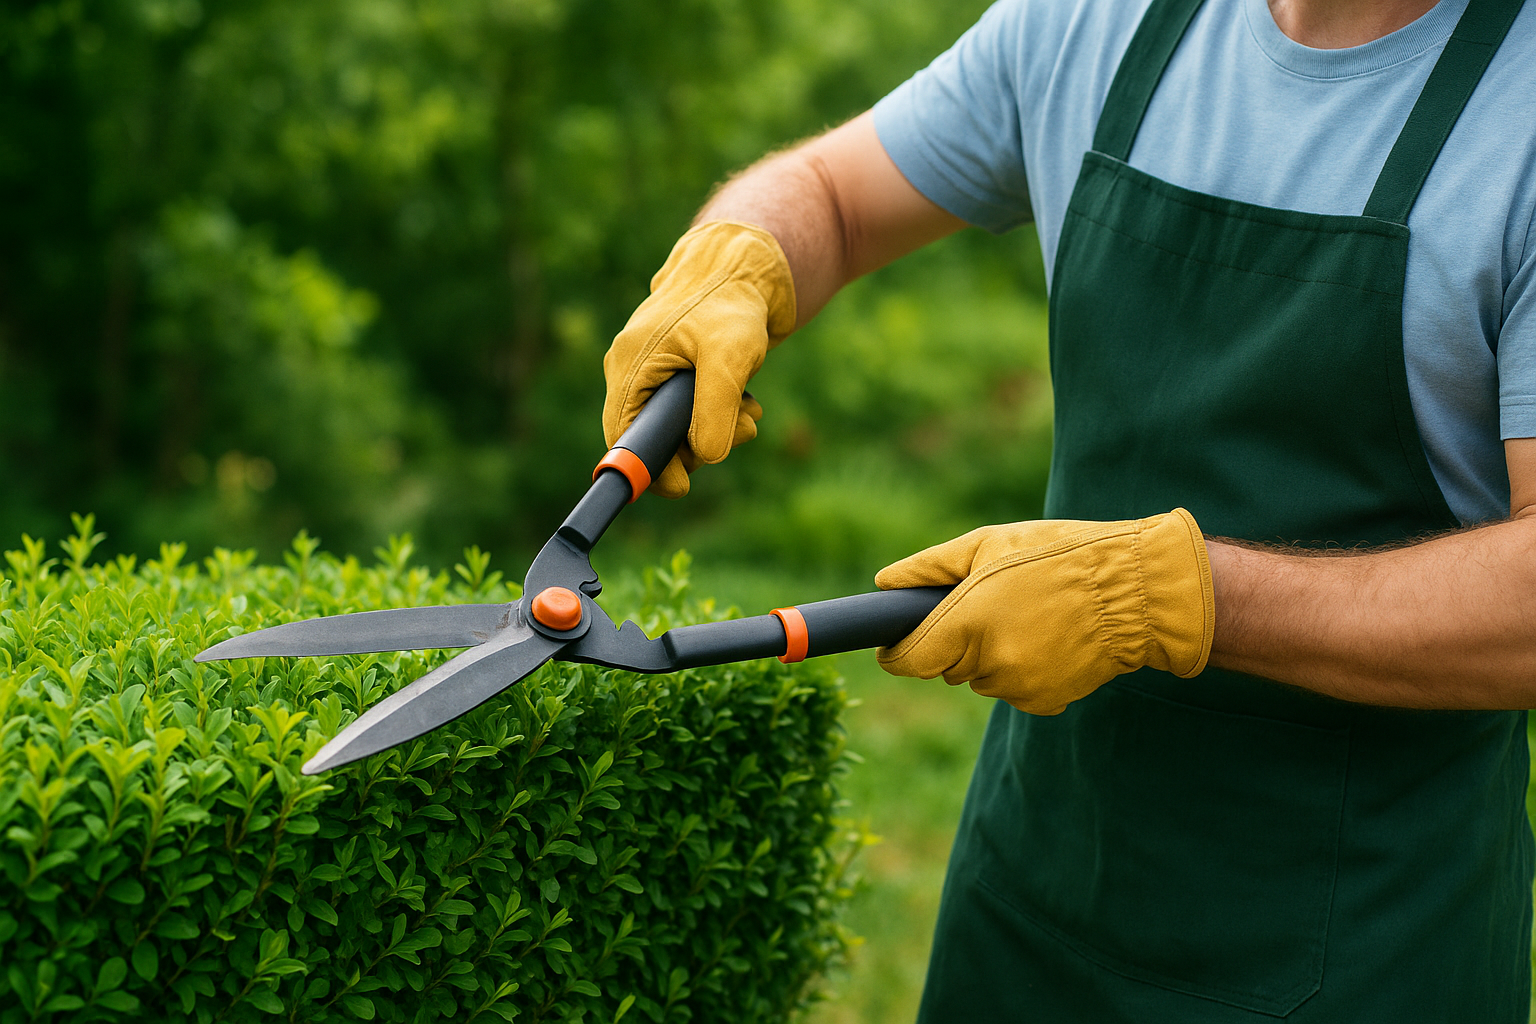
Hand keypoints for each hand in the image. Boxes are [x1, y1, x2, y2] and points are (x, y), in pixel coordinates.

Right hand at [602, 221, 795, 497]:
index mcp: (631, 364)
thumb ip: (713, 410)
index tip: (681, 487)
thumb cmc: (731, 302)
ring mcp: (656, 372)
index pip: (623, 435)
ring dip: (717, 429)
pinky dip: (721, 414)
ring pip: (679, 427)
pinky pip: (692, 411)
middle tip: (741, 432)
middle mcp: (636, 370)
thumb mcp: (728, 359)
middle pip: (654, 437)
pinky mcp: (678, 373)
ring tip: (750, 412)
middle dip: (698, 446)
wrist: (746, 264)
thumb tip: (705, 457)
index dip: (648, 468)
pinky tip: (747, 402)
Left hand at [875, 509, 1214, 713]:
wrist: (1136, 591)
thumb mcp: (988, 544)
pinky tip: (1049, 637)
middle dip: (953, 642)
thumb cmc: (1058, 555)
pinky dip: (1021, 668)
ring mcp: (1019, 688)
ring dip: (990, 654)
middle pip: (944, 668)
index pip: (908, 661)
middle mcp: (989, 664)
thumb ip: (928, 568)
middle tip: (988, 603)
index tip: (895, 644)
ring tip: (1029, 614)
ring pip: (980, 677)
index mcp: (967, 623)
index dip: (896, 652)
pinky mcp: (1045, 702)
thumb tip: (884, 583)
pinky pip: (1014, 688)